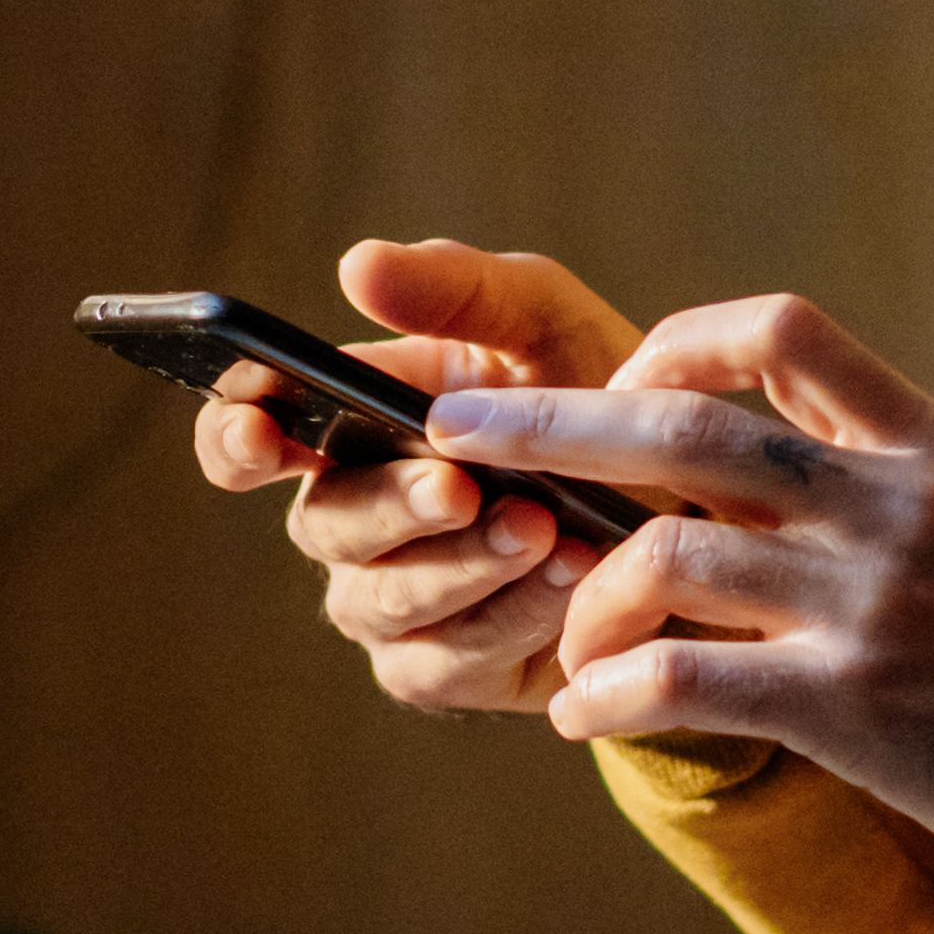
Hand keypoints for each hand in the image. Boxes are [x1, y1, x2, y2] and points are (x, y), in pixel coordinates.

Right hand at [193, 239, 642, 714]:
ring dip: (462, 567)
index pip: (248, 435)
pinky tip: (570, 579)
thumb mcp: (542, 319)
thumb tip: (357, 265)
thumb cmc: (601, 395)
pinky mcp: (449, 668)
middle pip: (324, 523)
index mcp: (351, 426)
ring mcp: (394, 603)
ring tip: (544, 528)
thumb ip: (456, 288)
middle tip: (460, 488)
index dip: (235, 437)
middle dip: (391, 506)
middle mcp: (355, 519)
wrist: (699, 504)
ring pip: (382, 602)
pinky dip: (508, 619)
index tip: (261, 432)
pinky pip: (446, 661)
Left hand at [427, 292, 933, 886]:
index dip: (675, 345)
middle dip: (549, 423)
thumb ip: (873, 482)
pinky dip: (608, 694)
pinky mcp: (851, 706)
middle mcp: (893, 503)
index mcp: (928, 443)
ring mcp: (871, 601)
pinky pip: (682, 680)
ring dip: (582, 598)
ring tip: (559, 648)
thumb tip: (741, 463)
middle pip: (683, 428)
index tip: (620, 385)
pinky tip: (583, 718)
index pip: (780, 332)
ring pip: (666, 556)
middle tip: (457, 427)